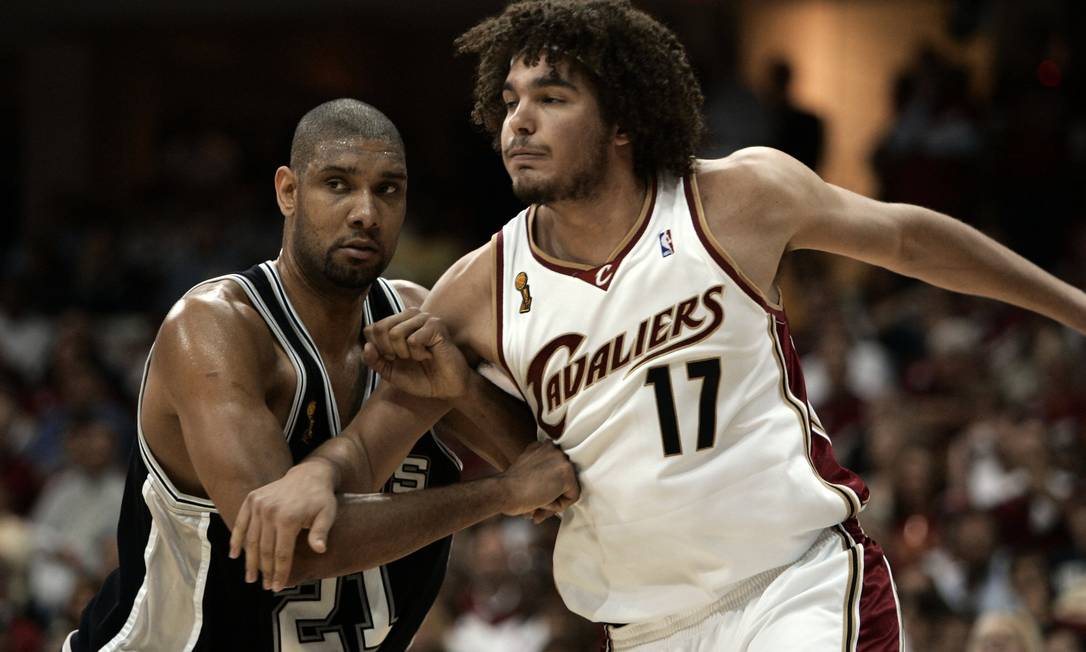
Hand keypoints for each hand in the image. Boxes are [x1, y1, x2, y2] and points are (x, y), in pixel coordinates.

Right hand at [229, 461, 337, 591]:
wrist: (310, 474)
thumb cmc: (321, 498)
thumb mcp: (328, 514)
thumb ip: (321, 532)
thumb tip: (320, 550)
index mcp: (288, 518)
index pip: (282, 553)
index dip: (280, 572)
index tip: (278, 587)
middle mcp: (270, 511)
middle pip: (265, 549)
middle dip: (265, 571)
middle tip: (265, 586)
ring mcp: (258, 504)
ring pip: (251, 539)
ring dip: (250, 561)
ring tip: (250, 577)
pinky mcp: (252, 499)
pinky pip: (240, 523)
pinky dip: (236, 539)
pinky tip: (234, 555)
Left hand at [363, 308, 469, 398]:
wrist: (447, 387)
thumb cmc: (421, 378)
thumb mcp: (390, 372)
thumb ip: (374, 361)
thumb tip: (366, 346)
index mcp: (397, 323)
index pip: (371, 329)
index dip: (377, 350)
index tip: (392, 360)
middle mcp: (409, 316)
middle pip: (381, 328)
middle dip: (389, 351)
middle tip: (405, 359)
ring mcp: (424, 318)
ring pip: (396, 333)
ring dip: (404, 353)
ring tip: (418, 357)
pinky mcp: (436, 325)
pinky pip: (413, 340)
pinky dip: (418, 354)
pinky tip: (429, 355)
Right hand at [498, 441, 579, 516]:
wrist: (504, 492)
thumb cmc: (510, 488)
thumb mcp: (526, 470)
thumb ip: (542, 472)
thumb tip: (552, 488)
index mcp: (542, 446)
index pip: (556, 470)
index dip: (548, 486)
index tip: (537, 494)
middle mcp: (552, 447)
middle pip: (564, 478)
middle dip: (553, 494)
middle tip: (537, 503)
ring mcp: (561, 459)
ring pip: (569, 487)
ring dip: (555, 499)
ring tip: (538, 502)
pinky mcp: (567, 472)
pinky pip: (572, 496)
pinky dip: (559, 506)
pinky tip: (543, 502)